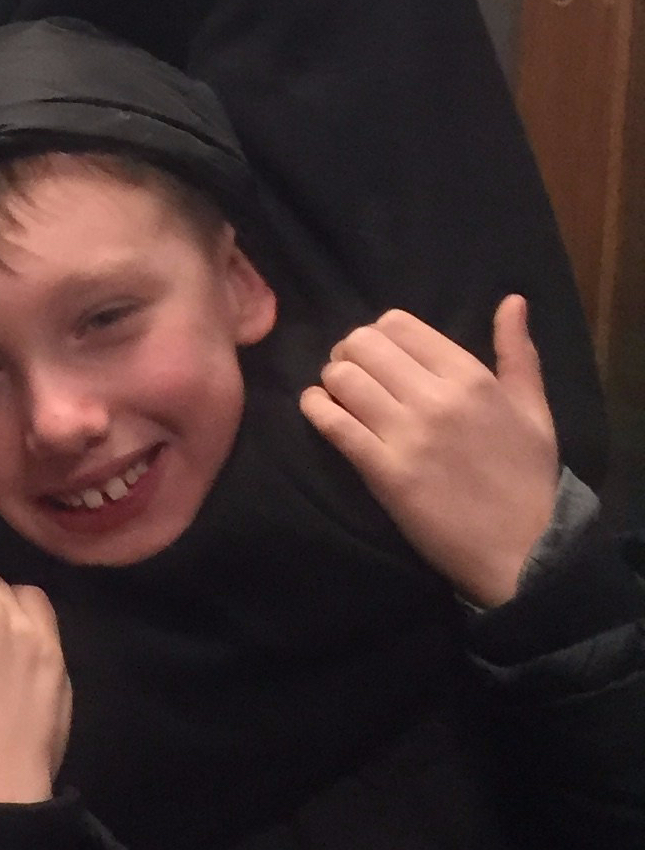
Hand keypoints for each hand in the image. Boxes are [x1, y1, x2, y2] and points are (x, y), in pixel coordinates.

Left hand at [298, 295, 558, 607]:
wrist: (525, 548)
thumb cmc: (528, 476)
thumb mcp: (534, 409)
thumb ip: (517, 352)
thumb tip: (511, 300)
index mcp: (471, 377)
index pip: (397, 324)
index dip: (378, 334)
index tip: (378, 353)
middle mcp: (436, 398)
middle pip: (361, 345)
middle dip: (348, 353)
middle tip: (352, 372)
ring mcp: (407, 434)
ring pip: (340, 378)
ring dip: (331, 381)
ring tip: (339, 395)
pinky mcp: (383, 470)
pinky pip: (332, 423)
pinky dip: (315, 408)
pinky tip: (319, 409)